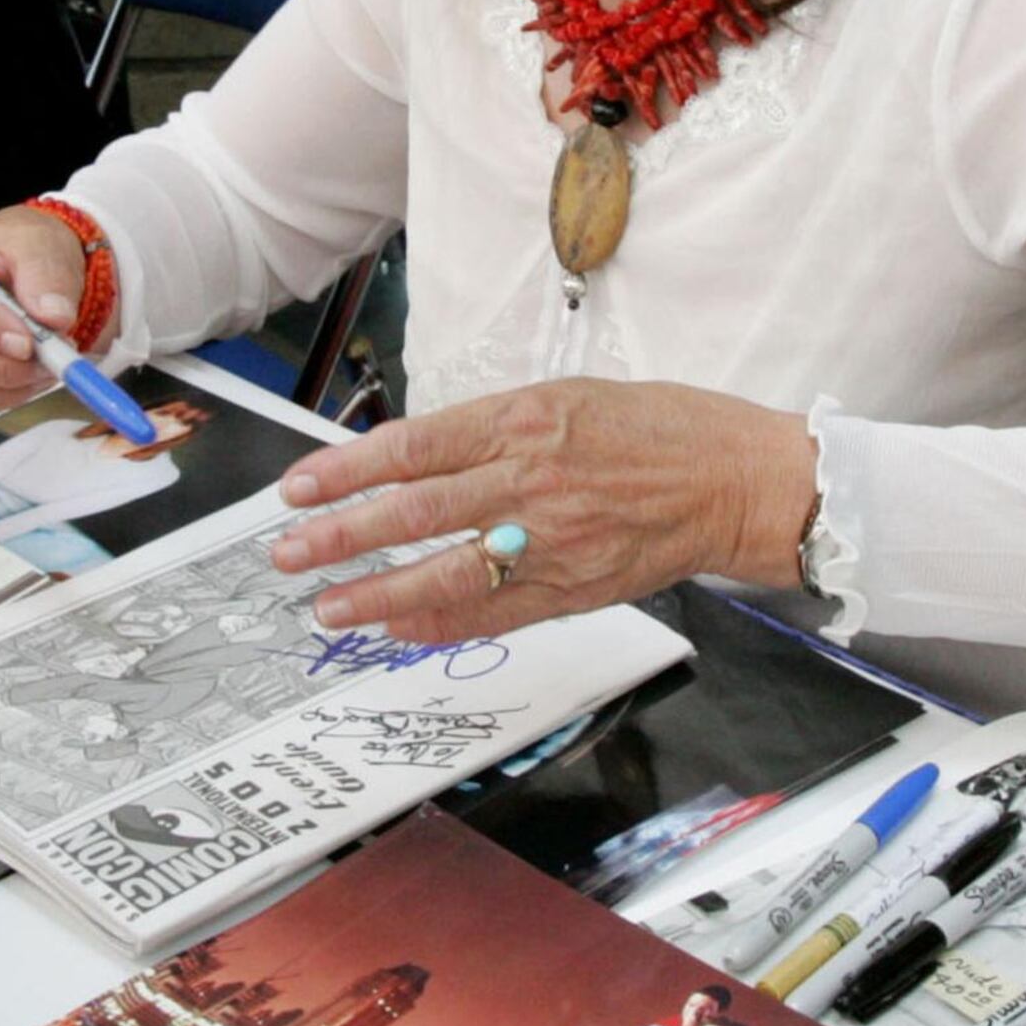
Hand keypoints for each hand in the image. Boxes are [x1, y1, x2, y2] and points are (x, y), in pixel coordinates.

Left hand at [269, 379, 817, 640]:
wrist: (737, 480)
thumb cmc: (656, 427)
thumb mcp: (564, 398)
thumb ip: (489, 430)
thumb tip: (411, 460)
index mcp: (525, 420)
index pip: (413, 447)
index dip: (346, 471)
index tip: (298, 488)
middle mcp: (532, 480)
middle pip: (416, 511)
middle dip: (342, 536)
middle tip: (288, 554)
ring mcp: (553, 540)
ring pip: (447, 571)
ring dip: (378, 593)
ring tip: (328, 605)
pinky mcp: (575, 588)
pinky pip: (493, 613)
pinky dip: (438, 623)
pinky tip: (396, 628)